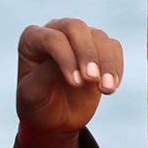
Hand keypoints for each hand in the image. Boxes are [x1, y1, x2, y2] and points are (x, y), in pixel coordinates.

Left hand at [14, 18, 122, 147]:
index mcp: (31, 39)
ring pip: (98, 37)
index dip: (66, 58)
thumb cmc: (37, 105)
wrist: (54, 119)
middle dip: (87, 53)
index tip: (75, 84)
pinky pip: (113, 47)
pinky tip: (111, 86)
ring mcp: (78, 38)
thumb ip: (45, 75)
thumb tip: (72, 62)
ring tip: (106, 89)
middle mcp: (55, 31)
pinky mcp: (98, 48)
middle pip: (76, 27)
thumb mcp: (33, 95)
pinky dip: (115, 66)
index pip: (52, 39)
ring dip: (106, 63)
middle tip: (92, 80)